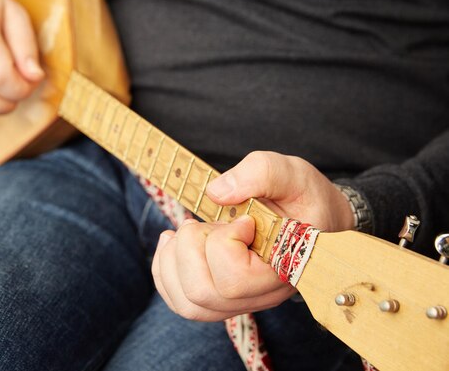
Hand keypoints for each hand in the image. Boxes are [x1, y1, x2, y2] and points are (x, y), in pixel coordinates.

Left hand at [151, 151, 353, 320]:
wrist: (311, 216)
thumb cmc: (301, 197)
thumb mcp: (290, 172)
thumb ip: (259, 173)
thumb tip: (216, 193)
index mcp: (282, 270)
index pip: (234, 280)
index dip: (224, 243)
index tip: (242, 219)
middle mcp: (261, 295)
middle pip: (203, 293)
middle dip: (191, 248)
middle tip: (206, 224)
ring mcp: (239, 302)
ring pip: (189, 304)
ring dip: (174, 260)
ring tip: (188, 232)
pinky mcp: (220, 299)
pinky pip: (180, 302)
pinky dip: (164, 271)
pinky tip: (172, 243)